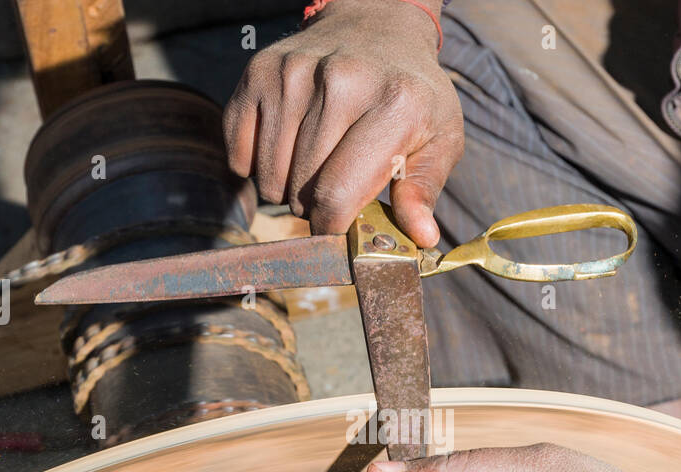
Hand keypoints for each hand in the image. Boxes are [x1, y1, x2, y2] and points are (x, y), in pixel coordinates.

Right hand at [223, 0, 462, 246]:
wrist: (377, 26)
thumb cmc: (412, 95)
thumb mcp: (440, 138)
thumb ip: (424, 189)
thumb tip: (421, 236)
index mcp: (394, 103)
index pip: (338, 195)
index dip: (332, 228)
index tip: (337, 231)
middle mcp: (340, 81)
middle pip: (300, 190)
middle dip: (313, 209)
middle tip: (333, 190)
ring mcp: (293, 72)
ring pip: (268, 177)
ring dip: (285, 190)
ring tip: (313, 169)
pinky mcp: (259, 70)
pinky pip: (240, 152)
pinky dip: (255, 166)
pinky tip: (286, 149)